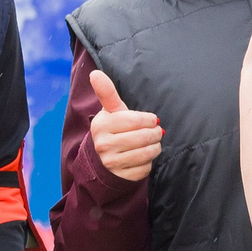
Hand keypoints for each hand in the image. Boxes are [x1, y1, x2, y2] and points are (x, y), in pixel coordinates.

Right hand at [87, 69, 163, 184]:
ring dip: (155, 147)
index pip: (136, 121)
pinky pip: (145, 168)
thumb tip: (95, 73)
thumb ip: (107, 92)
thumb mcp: (111, 111)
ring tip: (153, 143)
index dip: (149, 120)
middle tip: (156, 132)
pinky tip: (143, 157)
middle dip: (155, 134)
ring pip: (147, 153)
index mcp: (102, 125)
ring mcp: (111, 163)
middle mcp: (103, 145)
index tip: (152, 120)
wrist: (102, 159)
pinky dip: (149, 162)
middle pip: (143, 137)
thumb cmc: (113, 129)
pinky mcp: (121, 177)